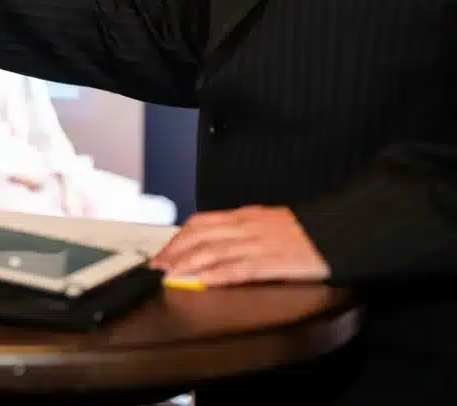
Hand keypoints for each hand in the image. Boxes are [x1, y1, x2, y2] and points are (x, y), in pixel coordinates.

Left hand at [150, 206, 328, 286]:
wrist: (341, 231)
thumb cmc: (308, 230)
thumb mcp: (270, 221)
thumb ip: (244, 228)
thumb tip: (218, 238)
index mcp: (246, 216)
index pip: (202, 223)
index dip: (178, 237)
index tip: (163, 251)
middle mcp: (248, 228)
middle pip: (201, 236)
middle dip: (175, 251)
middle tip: (156, 266)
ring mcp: (259, 244)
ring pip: (214, 252)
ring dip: (187, 264)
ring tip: (169, 275)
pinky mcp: (274, 262)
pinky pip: (240, 269)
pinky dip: (217, 275)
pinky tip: (202, 281)